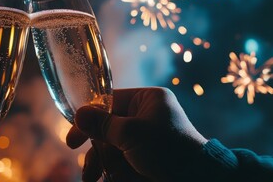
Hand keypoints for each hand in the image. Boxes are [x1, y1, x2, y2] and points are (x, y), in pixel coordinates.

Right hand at [67, 87, 207, 180]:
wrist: (199, 179)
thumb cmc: (168, 151)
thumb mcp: (131, 135)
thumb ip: (102, 124)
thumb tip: (78, 114)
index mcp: (146, 99)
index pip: (108, 102)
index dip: (88, 119)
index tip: (73, 140)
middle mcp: (145, 114)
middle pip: (107, 127)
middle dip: (96, 150)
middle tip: (86, 168)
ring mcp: (146, 136)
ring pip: (113, 146)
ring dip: (102, 163)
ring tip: (93, 178)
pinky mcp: (147, 154)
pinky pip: (122, 158)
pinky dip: (113, 169)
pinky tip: (104, 178)